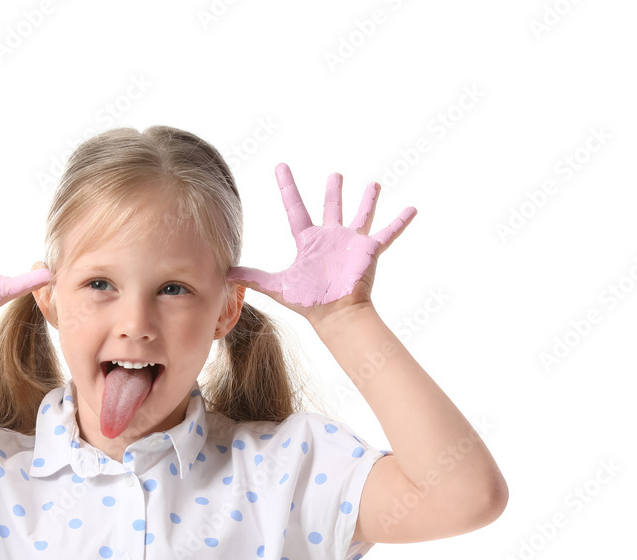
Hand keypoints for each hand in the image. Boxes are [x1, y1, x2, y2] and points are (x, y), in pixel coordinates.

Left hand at [227, 164, 415, 323]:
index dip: (288, 187)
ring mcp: (350, 243)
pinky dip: (400, 221)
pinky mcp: (369, 251)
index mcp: (308, 242)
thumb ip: (253, 277)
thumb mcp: (278, 286)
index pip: (295, 208)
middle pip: (331, 208)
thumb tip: (225, 273)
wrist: (336, 316)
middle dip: (333, 191)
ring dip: (367, 200)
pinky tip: (412, 209)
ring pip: (360, 215)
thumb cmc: (309, 303)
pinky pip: (388, 233)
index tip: (281, 166)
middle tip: (334, 174)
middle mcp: (330, 238)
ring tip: (373, 185)